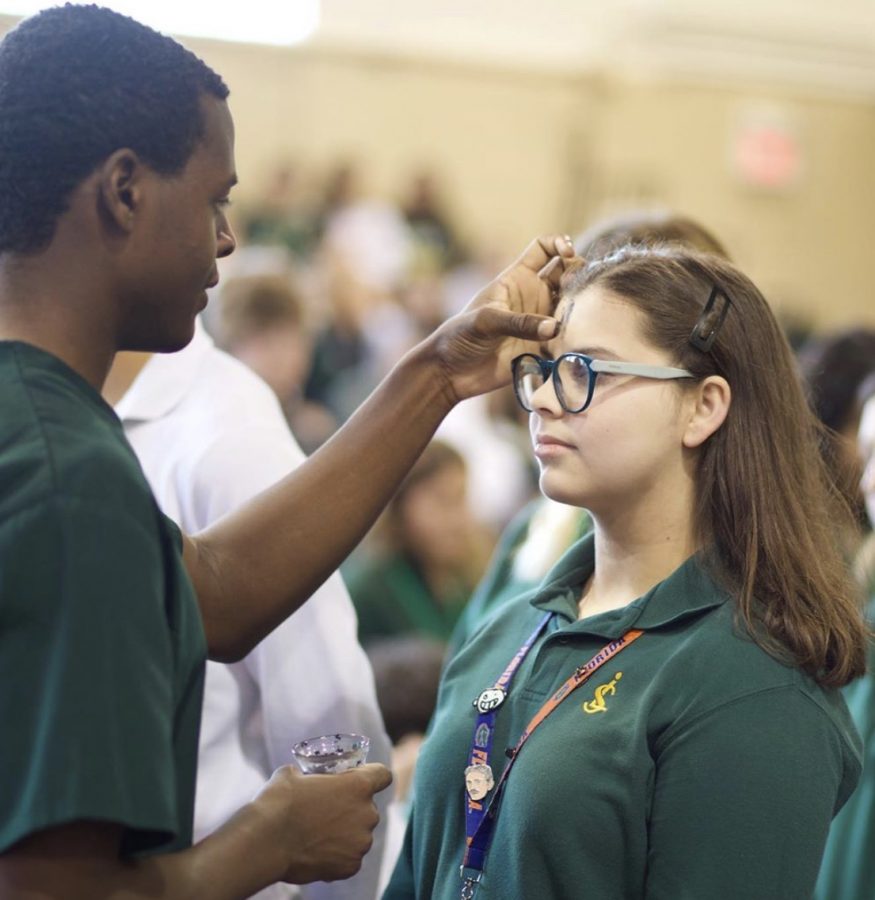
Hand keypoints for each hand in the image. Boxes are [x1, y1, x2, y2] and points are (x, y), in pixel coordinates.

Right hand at [253, 763, 392, 884]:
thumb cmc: (280, 802)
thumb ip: (310, 775)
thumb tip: (302, 778)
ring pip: (360, 834)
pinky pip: (350, 858)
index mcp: (359, 785)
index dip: (373, 776)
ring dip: (346, 833)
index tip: (361, 779)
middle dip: (352, 809)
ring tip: (318, 835)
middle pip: (368, 807)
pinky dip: (338, 856)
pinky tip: (317, 852)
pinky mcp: (351, 866)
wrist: (266, 841)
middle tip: (327, 812)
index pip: (383, 775)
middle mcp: (367, 813)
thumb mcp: (293, 774)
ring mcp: (361, 842)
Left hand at [426, 234, 574, 402]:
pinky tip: (574, 343)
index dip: (559, 243)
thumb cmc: (460, 337)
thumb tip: (554, 327)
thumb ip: (519, 322)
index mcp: (516, 279)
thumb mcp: (485, 321)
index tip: (567, 252)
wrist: (451, 372)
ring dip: (581, 309)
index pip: (543, 249)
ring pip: (572, 307)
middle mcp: (533, 297)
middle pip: (567, 275)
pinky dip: (575, 338)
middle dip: (579, 276)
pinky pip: (566, 339)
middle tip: (578, 289)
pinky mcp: (542, 347)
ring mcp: (539, 322)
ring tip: (580, 319)